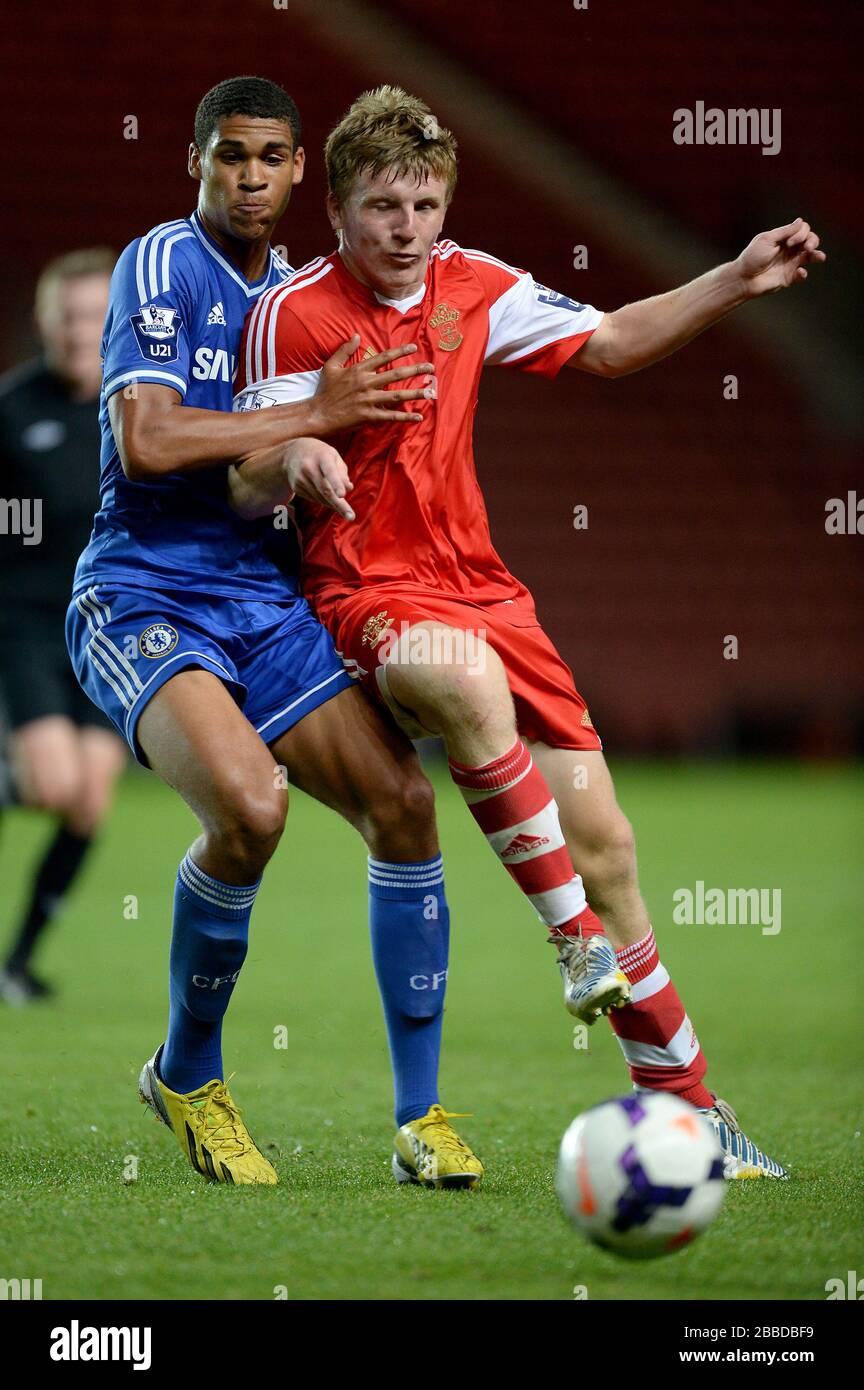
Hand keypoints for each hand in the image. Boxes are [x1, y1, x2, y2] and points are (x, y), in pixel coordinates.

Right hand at [282, 438, 355, 520]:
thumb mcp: (333, 456)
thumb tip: (349, 489)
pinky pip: (315, 499)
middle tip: (351, 517)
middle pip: (325, 490)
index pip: (330, 471)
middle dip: (339, 504)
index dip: (336, 483)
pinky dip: (325, 501)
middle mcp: (309, 467)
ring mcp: (300, 478)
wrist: (292, 453)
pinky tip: (330, 499)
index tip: (342, 495)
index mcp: (322, 456)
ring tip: (346, 511)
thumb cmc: (320, 455)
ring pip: (321, 498)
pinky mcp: (296, 488)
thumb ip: (342, 472)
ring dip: (335, 505)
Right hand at [310, 335, 436, 433]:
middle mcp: (366, 383)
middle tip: (431, 367)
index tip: (414, 348)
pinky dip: (406, 417)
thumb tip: (356, 335)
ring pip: (397, 395)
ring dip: (416, 393)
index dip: (400, 351)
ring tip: (431, 392)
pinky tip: (419, 416)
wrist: (318, 414)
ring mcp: (369, 400)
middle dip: (416, 370)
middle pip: (396, 374)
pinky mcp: (369, 415)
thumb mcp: (331, 366)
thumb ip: (345, 350)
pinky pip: (391, 416)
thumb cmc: (325, 391)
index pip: (383, 357)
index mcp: (359, 370)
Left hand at [736, 218, 825, 297]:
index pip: (802, 229)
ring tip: (819, 257)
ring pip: (811, 256)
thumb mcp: (767, 240)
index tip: (789, 242)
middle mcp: (789, 249)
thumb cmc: (752, 257)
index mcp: (784, 238)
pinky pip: (802, 275)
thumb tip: (800, 221)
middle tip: (806, 247)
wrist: (743, 278)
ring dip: (816, 255)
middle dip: (812, 241)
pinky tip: (800, 272)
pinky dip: (803, 273)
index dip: (801, 233)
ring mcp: (790, 263)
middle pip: (810, 240)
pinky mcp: (789, 277)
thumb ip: (785, 231)